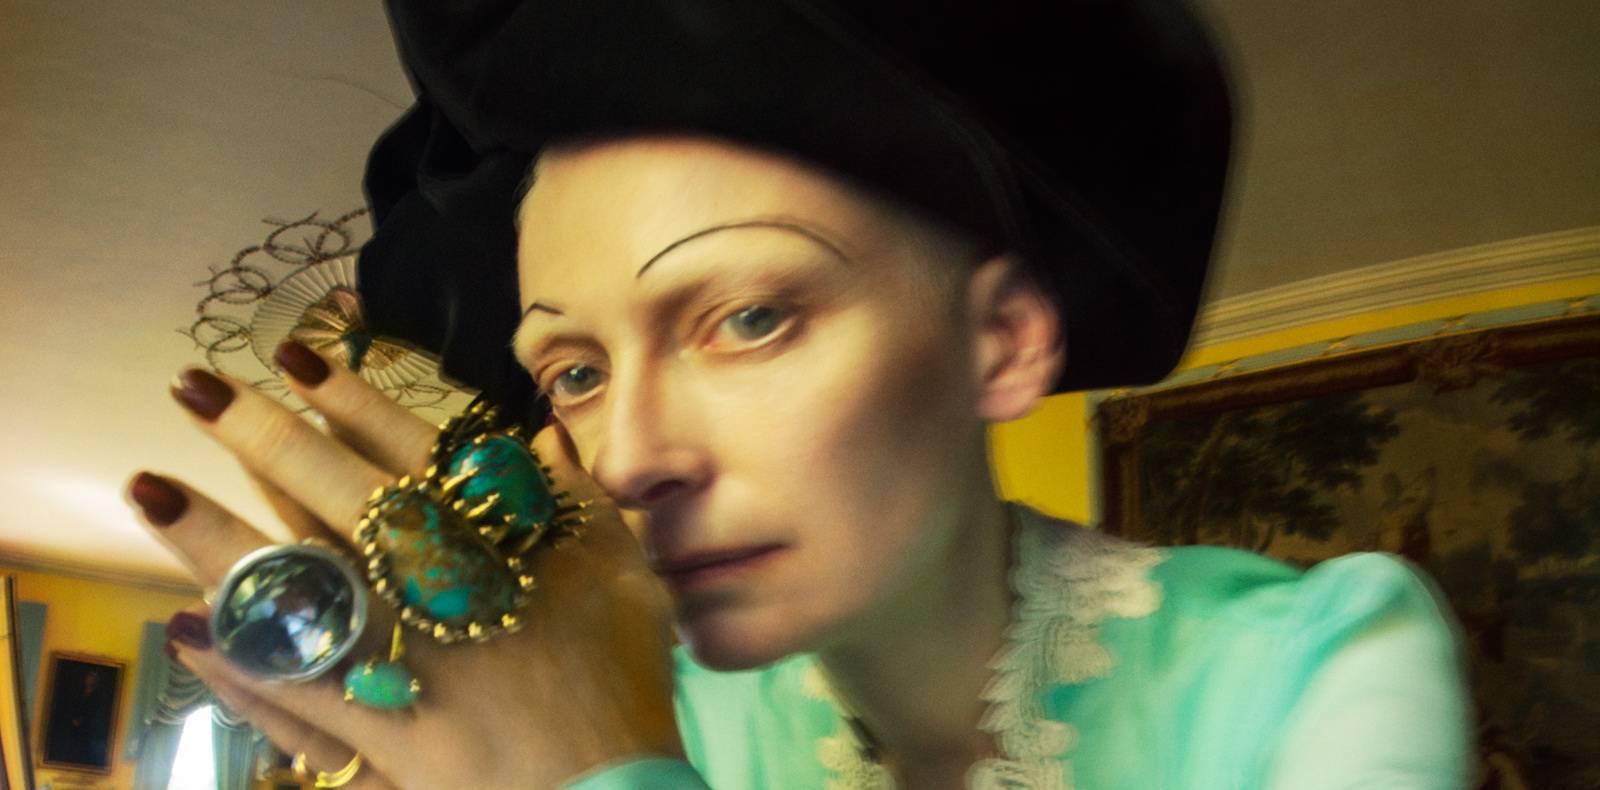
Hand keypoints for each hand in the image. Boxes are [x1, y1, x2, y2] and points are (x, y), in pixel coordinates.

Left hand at [133, 343, 679, 788]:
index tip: (293, 353)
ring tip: (150, 489)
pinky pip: (288, 688)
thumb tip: (538, 433)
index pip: (409, 447)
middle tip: (192, 387)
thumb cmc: (619, 677)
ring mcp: (394, 656)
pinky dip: (233, 659)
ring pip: (291, 584)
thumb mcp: (623, 574)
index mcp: (494, 539)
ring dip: (212, 535)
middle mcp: (433, 585)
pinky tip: (184, 623)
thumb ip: (578, 500)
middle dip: (259, 435)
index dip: (347, 396)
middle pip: (332, 495)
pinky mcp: (371, 729)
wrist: (609, 786)